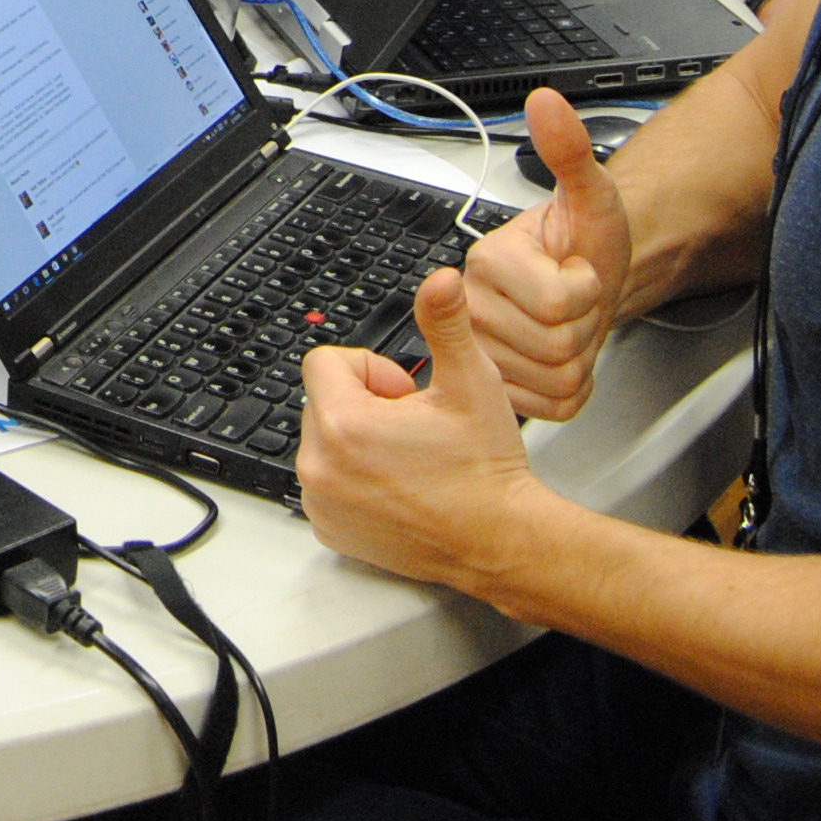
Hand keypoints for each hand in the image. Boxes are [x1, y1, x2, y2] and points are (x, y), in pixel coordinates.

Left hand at [294, 267, 543, 591]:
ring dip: (358, 441)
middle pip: (324, 401)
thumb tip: (441, 280)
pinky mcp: (329, 530)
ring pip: (325, 442)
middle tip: (415, 429)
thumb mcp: (471, 381)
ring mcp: (321, 502)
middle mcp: (319, 466)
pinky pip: (327, 483)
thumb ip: (446, 323)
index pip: (325, 362)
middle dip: (365, 404)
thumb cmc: (486, 469)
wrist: (501, 541)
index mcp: (343, 424)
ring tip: (410, 459)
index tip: (406, 394)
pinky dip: (354, 480)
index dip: (372, 370)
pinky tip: (400, 488)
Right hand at [463, 90, 632, 419]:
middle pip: (554, 345)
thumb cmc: (586, 243)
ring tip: (569, 324)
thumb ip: (569, 150)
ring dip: (580, 355)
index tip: (576, 269)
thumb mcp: (591, 195)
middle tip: (575, 300)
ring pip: (556, 377)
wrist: (588, 282)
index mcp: (487, 263)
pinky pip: (554, 404)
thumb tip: (546, 102)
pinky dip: (573, 385)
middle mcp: (471, 311)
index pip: (555, 302)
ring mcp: (483, 355)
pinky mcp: (501, 392)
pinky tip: (565, 355)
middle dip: (584, 324)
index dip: (584, 288)